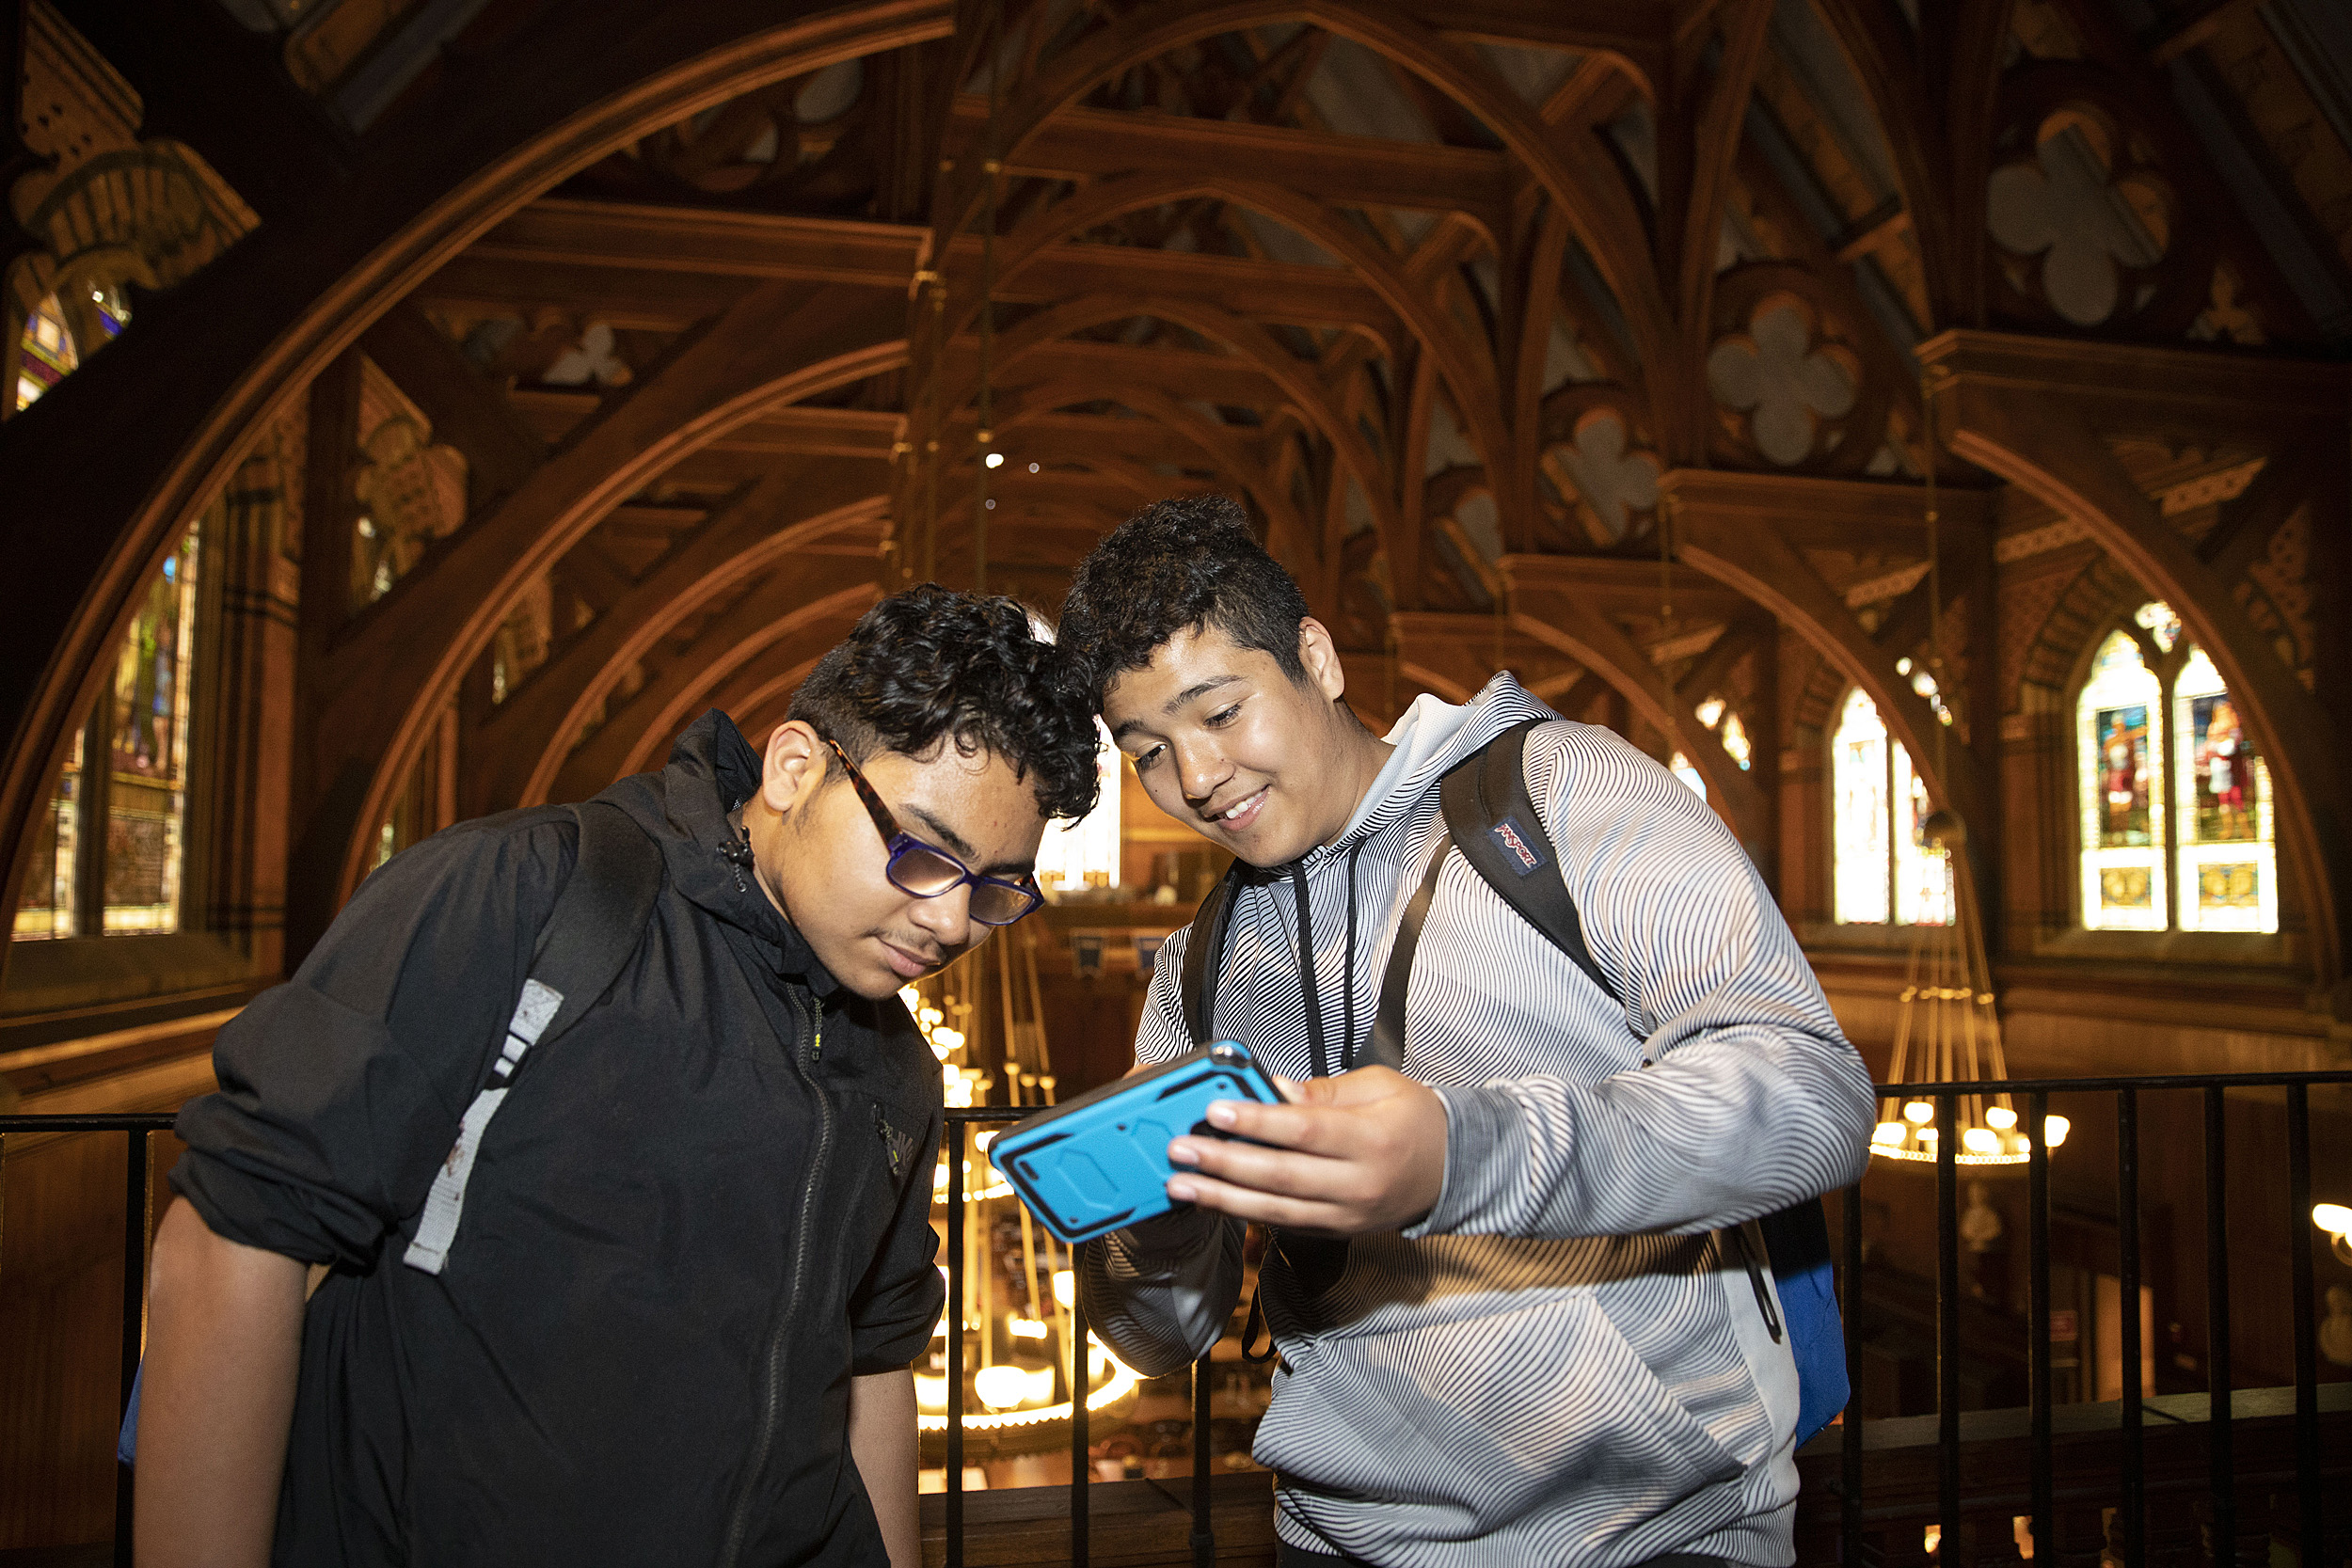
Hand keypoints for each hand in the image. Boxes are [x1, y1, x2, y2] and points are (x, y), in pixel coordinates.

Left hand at [1164, 1066, 1447, 1234]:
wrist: (1451, 1171)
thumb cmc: (1415, 1120)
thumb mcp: (1379, 1087)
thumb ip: (1324, 1092)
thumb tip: (1272, 1089)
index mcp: (1371, 1140)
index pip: (1305, 1131)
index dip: (1258, 1122)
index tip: (1216, 1111)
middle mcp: (1357, 1184)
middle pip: (1281, 1176)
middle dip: (1225, 1163)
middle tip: (1182, 1150)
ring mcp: (1345, 1215)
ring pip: (1275, 1210)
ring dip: (1221, 1198)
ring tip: (1180, 1184)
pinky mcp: (1335, 1231)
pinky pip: (1283, 1225)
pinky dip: (1243, 1214)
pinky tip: (1211, 1201)